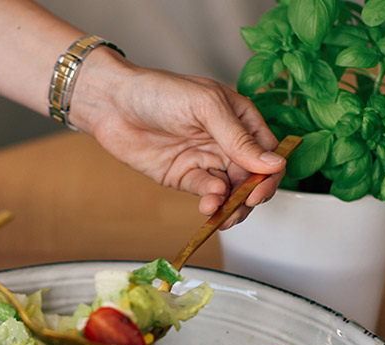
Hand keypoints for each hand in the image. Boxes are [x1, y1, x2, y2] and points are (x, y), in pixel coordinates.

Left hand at [72, 53, 286, 228]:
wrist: (112, 104)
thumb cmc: (158, 91)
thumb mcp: (205, 107)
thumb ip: (238, 138)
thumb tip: (272, 164)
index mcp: (240, 119)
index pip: (268, 152)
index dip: (269, 174)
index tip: (260, 190)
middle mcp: (226, 141)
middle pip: (252, 177)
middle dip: (250, 197)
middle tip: (242, 207)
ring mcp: (205, 159)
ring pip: (231, 191)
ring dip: (231, 205)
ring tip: (222, 213)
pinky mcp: (184, 176)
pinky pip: (206, 193)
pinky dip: (210, 201)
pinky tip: (208, 203)